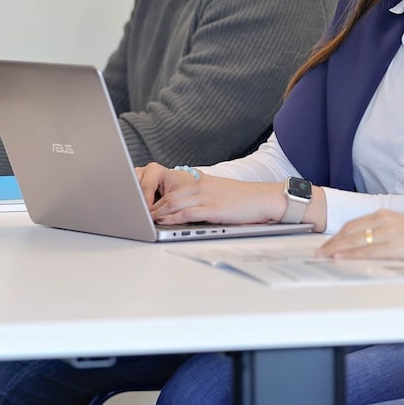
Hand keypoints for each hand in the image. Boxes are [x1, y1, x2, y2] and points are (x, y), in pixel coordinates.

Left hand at [139, 164, 286, 225]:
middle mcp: (201, 186)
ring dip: (157, 213)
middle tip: (137, 215)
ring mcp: (206, 197)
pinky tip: (163, 223)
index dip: (156, 198)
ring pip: (173, 203)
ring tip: (144, 221)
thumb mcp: (221, 194)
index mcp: (202, 182)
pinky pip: (186, 212)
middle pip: (168, 195)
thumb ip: (204, 199)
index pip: (172, 189)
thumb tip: (189, 211)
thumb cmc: (246, 199)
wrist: (266, 198)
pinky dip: (172, 218)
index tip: (145, 207)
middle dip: (151, 206)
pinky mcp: (212, 208)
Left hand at [315, 210, 403, 261]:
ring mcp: (390, 234)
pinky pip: (368, 252)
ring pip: (355, 242)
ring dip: (336, 249)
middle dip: (332, 243)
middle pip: (350, 232)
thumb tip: (364, 242)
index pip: (353, 224)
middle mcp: (385, 221)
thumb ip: (383, 230)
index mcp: (385, 214)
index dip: (337, 235)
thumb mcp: (402, 226)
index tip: (327, 243)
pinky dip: (352, 255)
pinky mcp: (396, 247)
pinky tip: (341, 258)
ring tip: (324, 257)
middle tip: (319, 252)